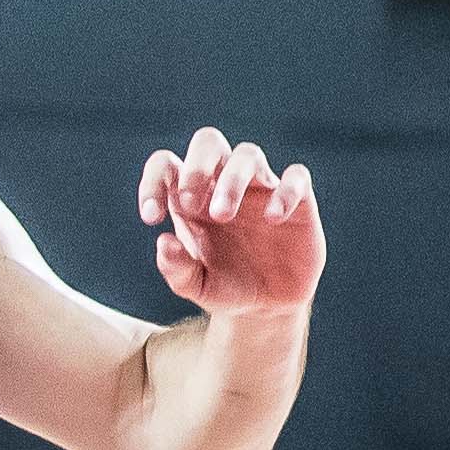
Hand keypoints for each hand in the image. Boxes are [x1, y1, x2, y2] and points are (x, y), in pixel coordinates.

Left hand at [138, 129, 323, 318]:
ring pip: (248, 154)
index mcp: (192, 198)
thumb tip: (164, 242)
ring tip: (222, 215)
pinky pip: (297, 177)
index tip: (151, 217)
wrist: (270, 307)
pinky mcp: (298, 201)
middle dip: (197, 165)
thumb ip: (177, 270)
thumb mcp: (198, 288)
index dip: (152, 182)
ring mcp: (262, 189)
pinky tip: (274, 219)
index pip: (166, 166)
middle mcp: (224, 184)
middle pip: (208, 141)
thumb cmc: (227, 287)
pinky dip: (286, 191)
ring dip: (232, 179)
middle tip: (190, 203)